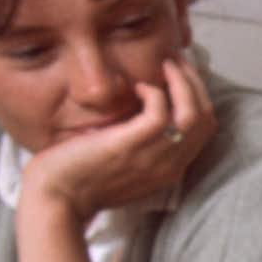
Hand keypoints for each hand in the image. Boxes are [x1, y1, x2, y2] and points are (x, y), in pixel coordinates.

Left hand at [20, 58, 215, 225]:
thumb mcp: (123, 166)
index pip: (203, 130)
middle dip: (195, 83)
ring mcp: (153, 157)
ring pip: (192, 114)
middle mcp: (169, 166)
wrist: (57, 200)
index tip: (182, 76)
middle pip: (204, 119)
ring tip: (167, 64)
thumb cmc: (80, 181)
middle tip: (177, 61)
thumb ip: (140, 145)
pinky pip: (160, 112)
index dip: (198, 97)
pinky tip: (138, 86)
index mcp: (169, 171)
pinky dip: (155, 92)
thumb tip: (141, 111)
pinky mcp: (130, 146)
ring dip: (182, 82)